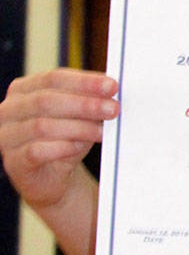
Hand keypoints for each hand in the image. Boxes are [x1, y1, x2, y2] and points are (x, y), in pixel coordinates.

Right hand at [0, 69, 117, 210]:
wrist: (52, 176)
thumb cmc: (66, 138)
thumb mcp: (79, 115)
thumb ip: (89, 100)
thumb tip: (110, 91)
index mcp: (23, 89)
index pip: (53, 78)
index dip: (84, 82)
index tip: (112, 86)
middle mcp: (9, 110)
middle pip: (46, 100)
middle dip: (84, 104)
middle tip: (113, 109)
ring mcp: (7, 137)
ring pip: (42, 126)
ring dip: (78, 127)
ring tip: (102, 132)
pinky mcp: (13, 162)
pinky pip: (37, 151)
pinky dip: (63, 147)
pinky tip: (81, 146)